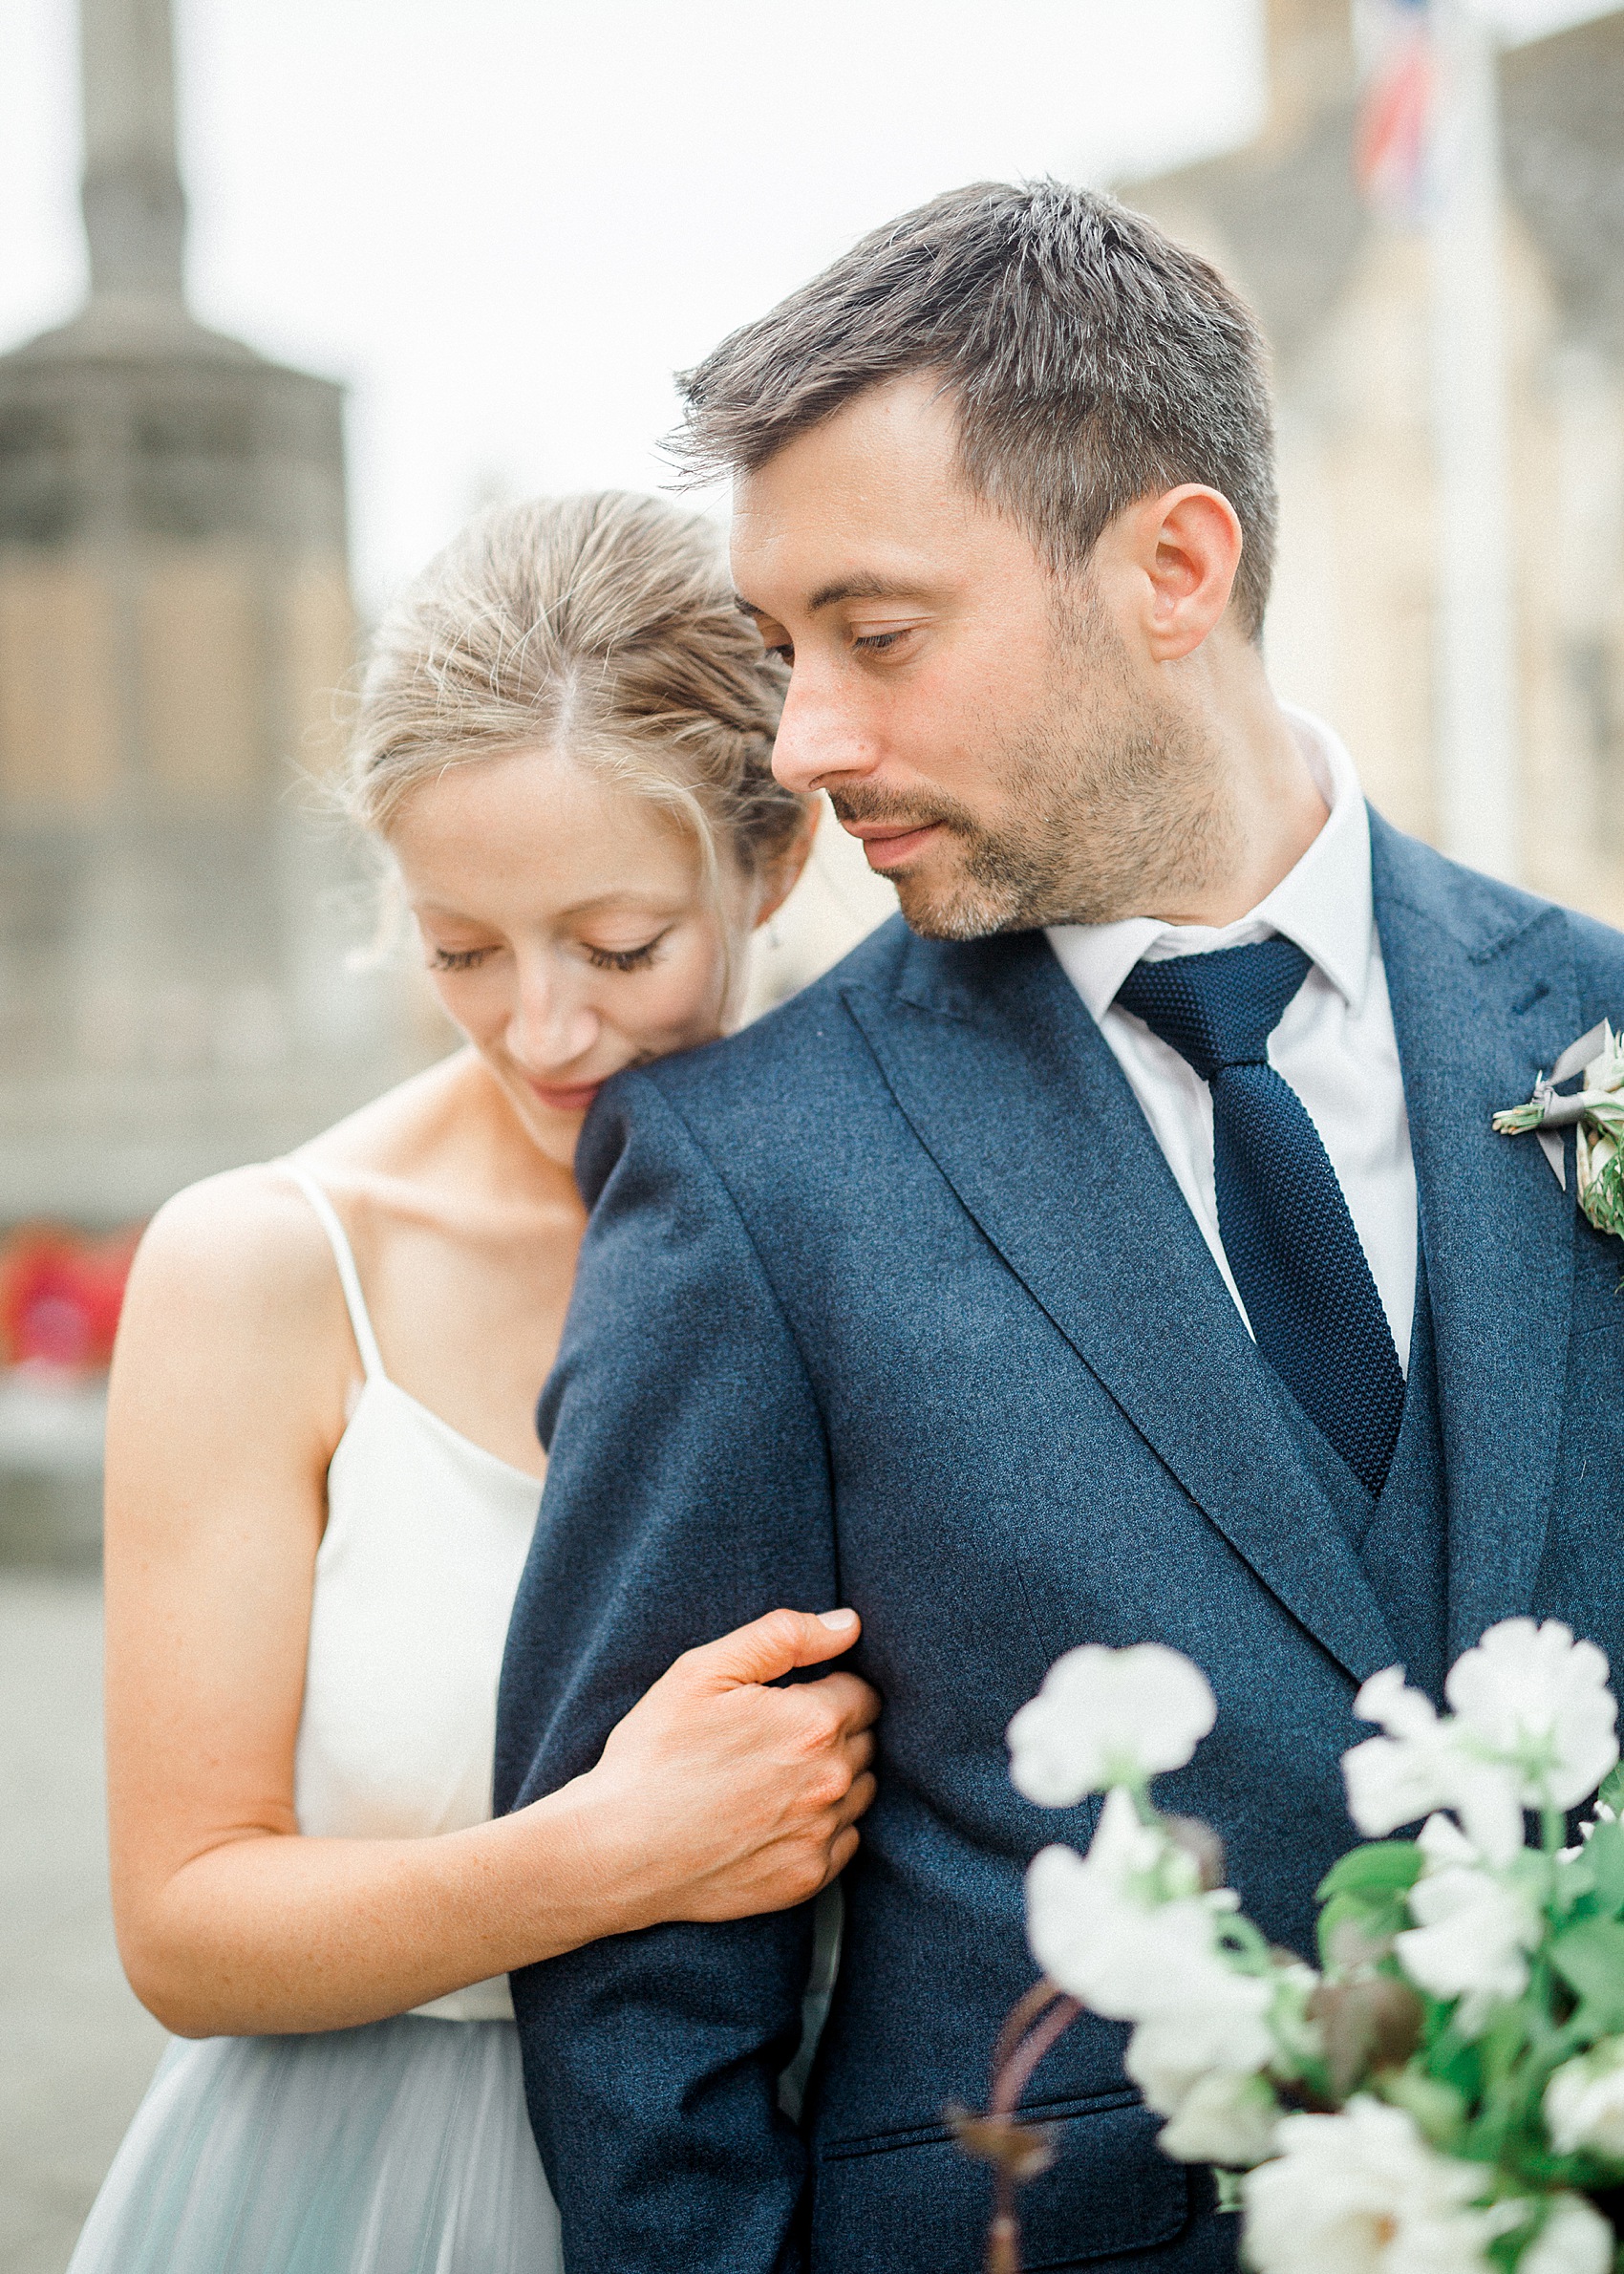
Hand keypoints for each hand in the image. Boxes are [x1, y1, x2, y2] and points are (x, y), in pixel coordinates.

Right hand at [579, 1608, 879, 1930]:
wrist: (617, 1851)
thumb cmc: (654, 1753)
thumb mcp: (703, 1671)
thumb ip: (783, 1636)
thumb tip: (848, 1625)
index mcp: (813, 1723)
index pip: (862, 1693)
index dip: (827, 1688)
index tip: (789, 1699)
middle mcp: (830, 1781)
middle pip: (866, 1741)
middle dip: (833, 1730)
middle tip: (773, 1737)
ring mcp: (821, 1835)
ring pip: (860, 1792)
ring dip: (833, 1778)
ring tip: (772, 1777)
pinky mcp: (807, 1879)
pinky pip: (844, 1840)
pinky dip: (822, 1826)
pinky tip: (774, 1817)